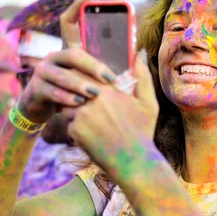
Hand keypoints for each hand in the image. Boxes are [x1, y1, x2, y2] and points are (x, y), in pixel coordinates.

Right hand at [17, 0, 115, 123]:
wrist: (43, 109)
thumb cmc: (74, 92)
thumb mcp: (90, 78)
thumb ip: (109, 66)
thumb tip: (139, 52)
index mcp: (69, 50)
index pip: (69, 23)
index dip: (77, 7)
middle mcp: (55, 57)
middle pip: (73, 54)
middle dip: (93, 66)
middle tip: (110, 78)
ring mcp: (43, 72)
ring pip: (63, 75)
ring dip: (80, 84)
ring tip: (94, 93)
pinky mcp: (36, 89)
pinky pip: (52, 92)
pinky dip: (66, 98)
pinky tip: (79, 102)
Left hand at [64, 50, 158, 176]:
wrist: (133, 162)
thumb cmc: (143, 132)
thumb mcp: (148, 102)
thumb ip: (142, 76)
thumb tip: (140, 53)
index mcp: (107, 90)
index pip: (86, 74)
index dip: (85, 78)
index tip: (88, 86)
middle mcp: (91, 100)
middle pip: (74, 88)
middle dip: (76, 93)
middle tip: (84, 102)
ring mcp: (81, 116)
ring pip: (68, 106)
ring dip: (73, 111)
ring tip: (89, 121)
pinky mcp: (75, 131)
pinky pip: (69, 124)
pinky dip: (76, 128)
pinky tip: (91, 136)